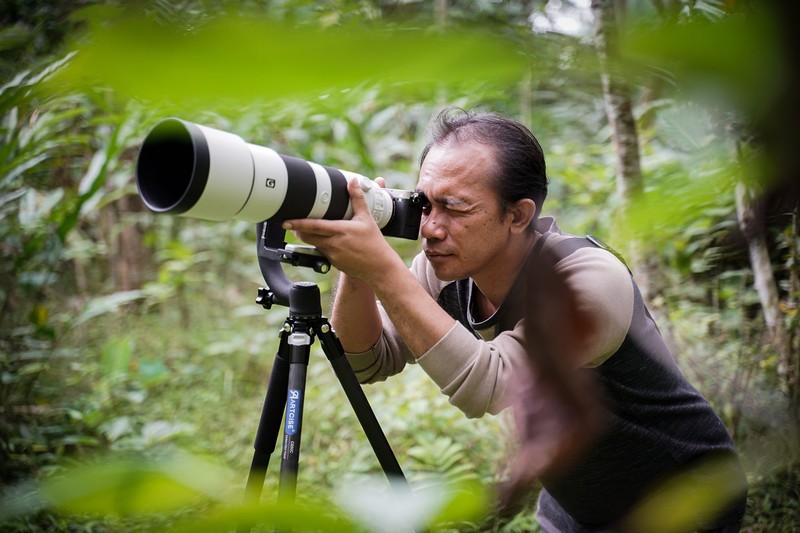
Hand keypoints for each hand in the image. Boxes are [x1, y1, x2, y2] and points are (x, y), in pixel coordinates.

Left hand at [282, 177, 398, 281]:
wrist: (379, 267)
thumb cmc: (374, 243)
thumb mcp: (366, 218)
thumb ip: (357, 198)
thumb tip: (353, 181)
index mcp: (340, 231)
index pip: (314, 226)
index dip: (298, 224)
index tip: (287, 221)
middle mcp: (333, 244)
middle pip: (307, 236)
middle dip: (297, 230)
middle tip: (290, 223)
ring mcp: (332, 255)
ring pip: (312, 244)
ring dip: (306, 237)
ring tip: (302, 229)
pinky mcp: (332, 262)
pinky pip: (320, 252)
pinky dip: (318, 245)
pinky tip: (323, 240)